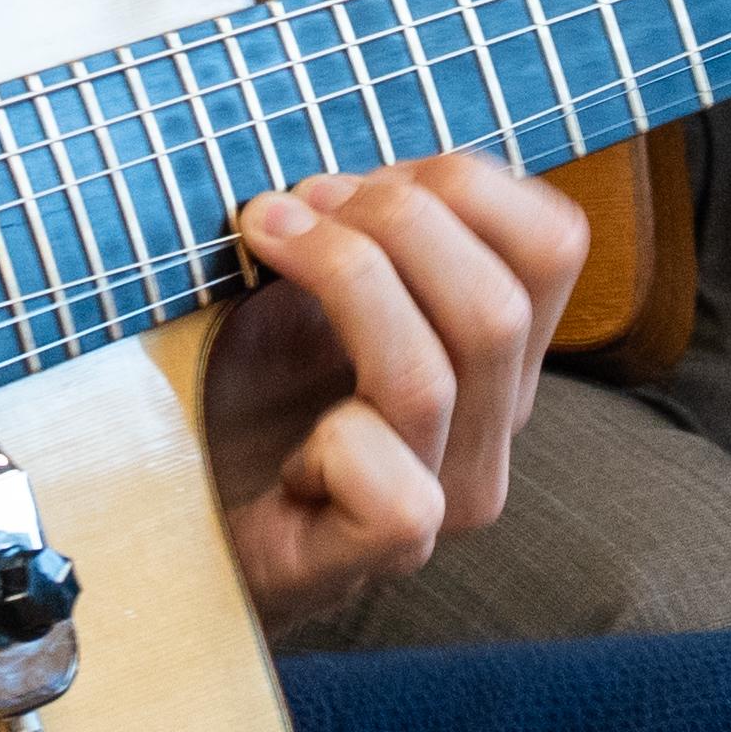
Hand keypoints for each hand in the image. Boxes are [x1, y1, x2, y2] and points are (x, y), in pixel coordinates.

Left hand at [196, 153, 583, 630]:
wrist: (175, 513)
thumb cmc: (235, 390)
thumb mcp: (304, 283)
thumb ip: (357, 226)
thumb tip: (347, 174)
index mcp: (492, 352)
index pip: (555, 244)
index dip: (463, 184)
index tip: (357, 183)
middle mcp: (489, 429)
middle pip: (500, 303)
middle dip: (392, 222)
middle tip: (295, 208)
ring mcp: (445, 502)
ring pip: (433, 377)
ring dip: (342, 282)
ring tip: (266, 244)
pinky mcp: (383, 557)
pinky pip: (398, 490)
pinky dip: (334, 448)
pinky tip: (287, 454)